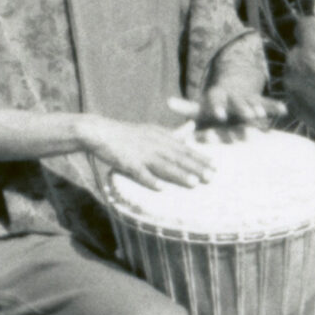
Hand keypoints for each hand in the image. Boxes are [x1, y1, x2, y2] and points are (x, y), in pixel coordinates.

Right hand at [82, 113, 215, 188]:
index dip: (200, 157)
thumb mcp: (152, 130)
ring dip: (179, 174)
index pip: (184, 148)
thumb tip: (192, 126)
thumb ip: (174, 132)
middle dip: (195, 167)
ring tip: (194, 183)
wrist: (99, 131)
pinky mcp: (126, 162)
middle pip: (177, 157)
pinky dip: (150, 180)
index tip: (215, 166)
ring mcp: (140, 153)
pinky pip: (139, 173)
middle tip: (212, 177)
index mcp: (160, 136)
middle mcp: (153, 144)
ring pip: (163, 166)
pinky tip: (160, 189)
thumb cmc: (127, 134)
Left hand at [186, 83, 277, 140]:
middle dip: (243, 108)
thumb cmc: (211, 108)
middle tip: (248, 115)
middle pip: (237, 102)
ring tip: (264, 114)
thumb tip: (167, 102)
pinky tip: (285, 111)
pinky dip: (276, 107)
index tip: (220, 114)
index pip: (216, 102)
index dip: (218, 107)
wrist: (231, 92)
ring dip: (258, 108)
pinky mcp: (259, 102)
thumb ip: (185, 107)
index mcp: (216, 97)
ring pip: (253, 103)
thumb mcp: (198, 108)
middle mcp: (232, 97)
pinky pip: (268, 104)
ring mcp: (247, 99)